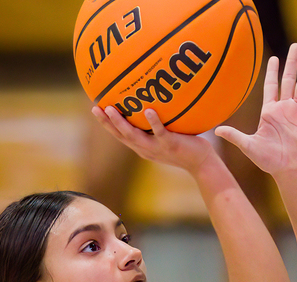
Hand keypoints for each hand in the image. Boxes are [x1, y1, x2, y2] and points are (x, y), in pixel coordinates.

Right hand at [91, 105, 215, 174]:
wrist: (202, 163)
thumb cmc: (186, 146)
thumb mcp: (167, 136)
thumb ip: (157, 124)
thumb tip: (151, 101)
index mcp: (142, 147)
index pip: (120, 135)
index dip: (106, 124)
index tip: (95, 109)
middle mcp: (146, 149)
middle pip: (121, 136)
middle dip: (107, 123)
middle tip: (95, 108)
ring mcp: (157, 148)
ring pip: (134, 136)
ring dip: (121, 123)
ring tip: (111, 108)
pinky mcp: (171, 145)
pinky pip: (160, 132)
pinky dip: (153, 122)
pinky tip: (149, 110)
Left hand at [215, 43, 296, 174]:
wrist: (287, 171)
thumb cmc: (268, 160)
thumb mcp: (249, 146)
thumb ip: (235, 136)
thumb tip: (216, 131)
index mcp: (270, 111)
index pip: (271, 86)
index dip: (272, 71)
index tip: (274, 57)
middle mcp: (285, 109)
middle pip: (289, 80)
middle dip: (292, 62)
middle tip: (296, 45)